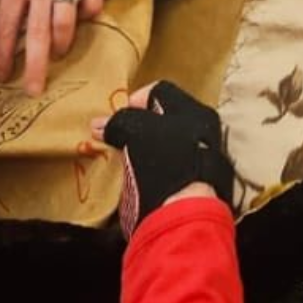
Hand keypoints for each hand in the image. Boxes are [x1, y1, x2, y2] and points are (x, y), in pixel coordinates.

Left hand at [0, 0, 104, 94]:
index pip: (8, 24)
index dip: (4, 53)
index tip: (1, 74)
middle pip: (39, 34)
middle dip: (36, 67)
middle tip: (33, 91)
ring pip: (67, 23)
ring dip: (62, 45)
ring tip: (57, 55)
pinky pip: (92, 3)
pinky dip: (87, 15)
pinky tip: (81, 19)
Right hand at [90, 81, 234, 237]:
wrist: (183, 209)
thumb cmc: (163, 159)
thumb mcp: (134, 130)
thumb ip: (118, 122)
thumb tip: (98, 125)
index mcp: (194, 111)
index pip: (160, 92)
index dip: (135, 100)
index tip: (118, 117)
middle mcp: (203, 131)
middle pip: (164, 119)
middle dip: (139, 127)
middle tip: (120, 138)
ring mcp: (201, 160)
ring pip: (167, 145)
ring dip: (145, 150)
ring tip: (126, 160)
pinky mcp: (195, 185)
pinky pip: (169, 168)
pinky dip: (152, 170)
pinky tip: (139, 178)